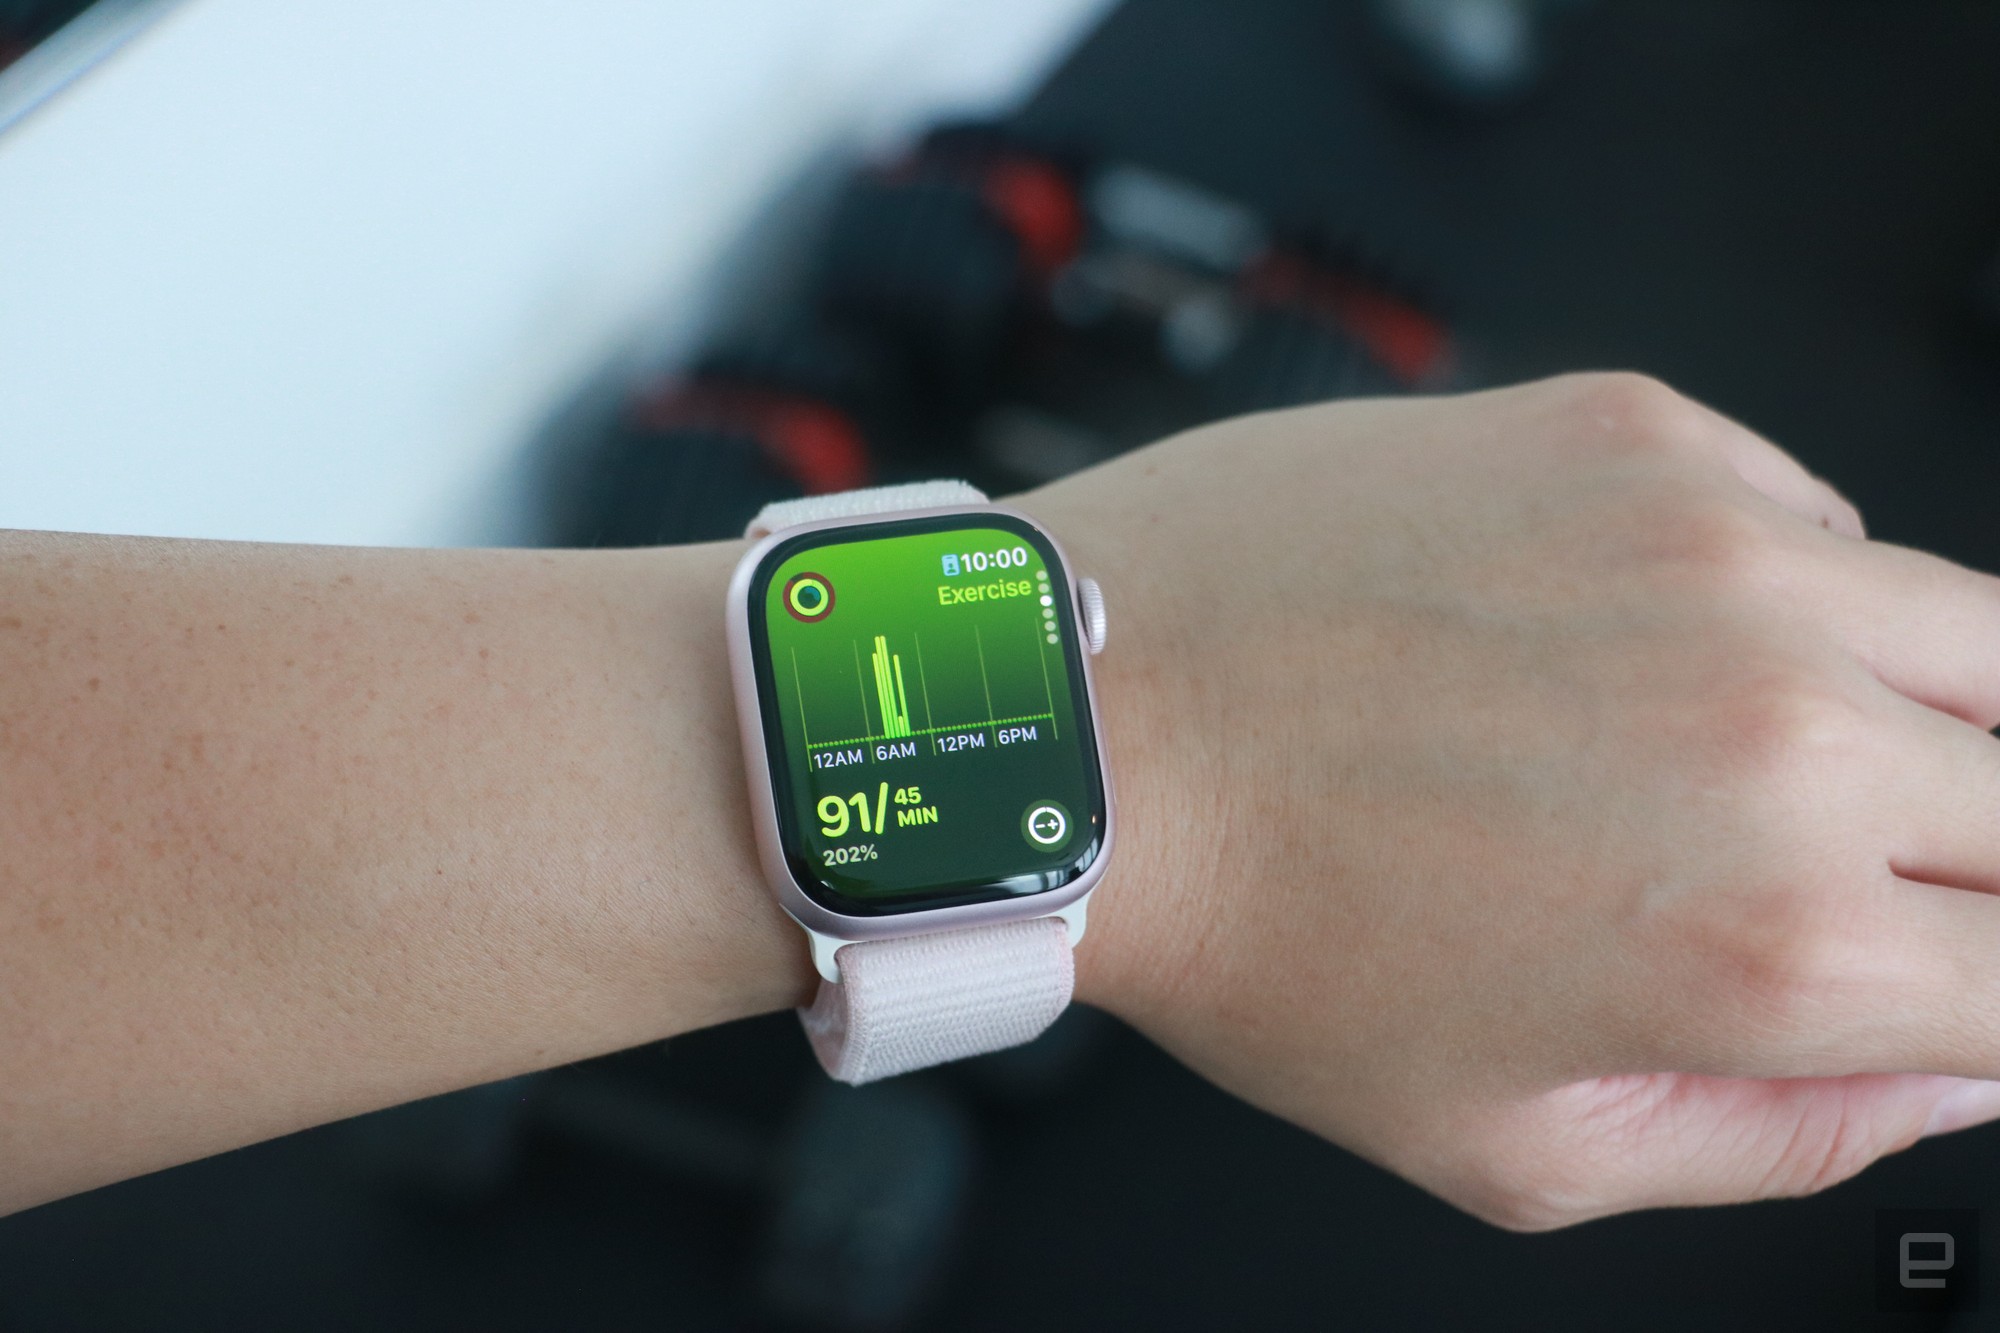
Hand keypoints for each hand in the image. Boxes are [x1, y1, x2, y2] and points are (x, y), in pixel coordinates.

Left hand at [1024, 373, 1999, 1228]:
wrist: (1090, 721)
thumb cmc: (1252, 925)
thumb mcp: (1510, 1144)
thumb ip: (1769, 1138)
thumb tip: (1928, 1077)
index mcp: (1769, 942)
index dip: (1996, 989)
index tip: (1944, 971)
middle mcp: (1783, 730)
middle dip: (1974, 859)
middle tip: (1843, 874)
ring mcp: (1720, 551)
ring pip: (1977, 633)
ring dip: (1922, 711)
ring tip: (1753, 752)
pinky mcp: (1638, 435)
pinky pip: (1814, 509)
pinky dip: (1784, 585)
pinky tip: (1645, 637)